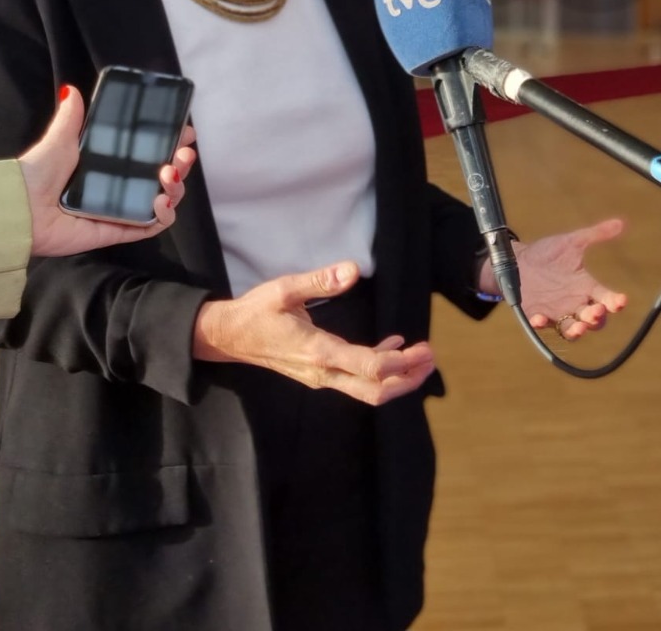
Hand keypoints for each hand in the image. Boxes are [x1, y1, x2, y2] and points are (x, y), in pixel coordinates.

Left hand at [20, 85, 196, 256]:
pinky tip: (161, 201)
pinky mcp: (117, 230)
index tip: (184, 132)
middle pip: (162, 176)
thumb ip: (71, 118)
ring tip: (168, 175)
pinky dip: (163, 215)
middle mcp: (117, 186)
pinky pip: (149, 227)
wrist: (20, 209)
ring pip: (163, 201)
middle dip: (181, 164)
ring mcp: (120, 209)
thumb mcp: (59, 140)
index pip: (147, 152)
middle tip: (183, 155)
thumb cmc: (37, 173)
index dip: (169, 143)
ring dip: (175, 188)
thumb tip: (71, 90)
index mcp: (106, 163)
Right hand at [191, 262, 435, 405]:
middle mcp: (323, 372)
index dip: (401, 363)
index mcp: (318, 351)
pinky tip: (393, 347)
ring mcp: (322, 378)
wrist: (229, 337)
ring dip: (398, 378)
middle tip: (431, 357)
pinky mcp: (320, 375)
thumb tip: (352, 269)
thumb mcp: (284, 289)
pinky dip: (380, 369)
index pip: (369, 368)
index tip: (422, 349)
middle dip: (408, 379)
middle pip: (375, 391)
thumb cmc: (256, 312)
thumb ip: (320, 281)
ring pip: (368, 391)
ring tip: (422, 357)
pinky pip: (356, 381)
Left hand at [487, 219, 627, 340]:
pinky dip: (542, 324)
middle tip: (596, 311)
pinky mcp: (536, 315)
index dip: (615, 302)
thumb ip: (595, 234)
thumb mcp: (572, 242)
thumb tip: (620, 222)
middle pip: (593, 319)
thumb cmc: (547, 253)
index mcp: (586, 287)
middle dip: (596, 318)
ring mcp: (556, 312)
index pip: (607, 298)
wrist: (518, 260)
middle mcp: (575, 304)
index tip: (621, 300)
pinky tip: (540, 318)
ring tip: (579, 328)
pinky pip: (541, 325)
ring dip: (577, 331)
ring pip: (571, 329)